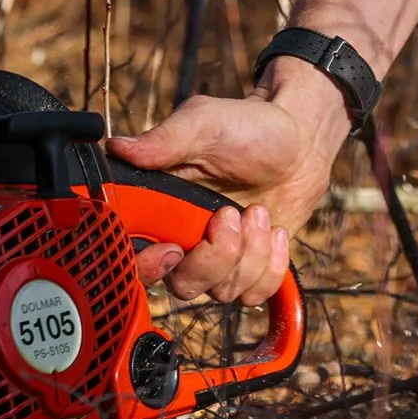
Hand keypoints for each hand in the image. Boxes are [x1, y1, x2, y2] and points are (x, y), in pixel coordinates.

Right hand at [109, 64, 350, 304]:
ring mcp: (219, 258)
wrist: (299, 140)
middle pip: (182, 285)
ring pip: (223, 290)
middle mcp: (185, 240)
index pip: (135, 257)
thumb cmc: (246, 126)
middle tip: (231, 215)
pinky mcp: (250, 268)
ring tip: (259, 211)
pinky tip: (274, 230)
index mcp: (162, 208)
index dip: (148, 266)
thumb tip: (118, 147)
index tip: (174, 250)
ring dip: (249, 252)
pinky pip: (255, 293)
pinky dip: (271, 265)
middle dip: (213, 258)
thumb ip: (163, 140)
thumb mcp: (204, 124)